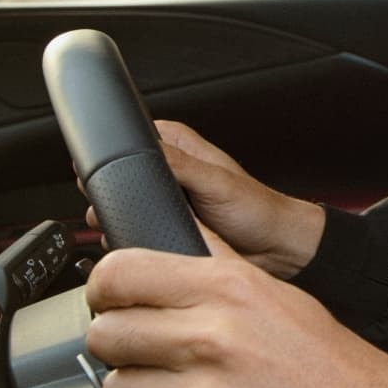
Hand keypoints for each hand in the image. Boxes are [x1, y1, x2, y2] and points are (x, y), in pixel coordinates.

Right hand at [84, 120, 323, 277]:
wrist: (276, 248)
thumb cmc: (258, 209)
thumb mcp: (217, 182)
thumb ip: (180, 165)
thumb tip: (143, 152)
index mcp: (176, 144)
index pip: (129, 139)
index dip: (114, 157)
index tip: (111, 176)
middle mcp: (167, 168)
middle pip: (120, 176)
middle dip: (115, 196)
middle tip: (122, 210)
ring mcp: (165, 199)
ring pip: (125, 206)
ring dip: (124, 220)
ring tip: (139, 228)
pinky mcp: (166, 225)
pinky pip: (139, 230)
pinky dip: (138, 238)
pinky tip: (147, 243)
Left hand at [84, 228, 387, 387]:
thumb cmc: (324, 359)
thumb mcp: (273, 290)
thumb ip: (212, 260)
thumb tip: (163, 228)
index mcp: (229, 288)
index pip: (119, 273)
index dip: (107, 286)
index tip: (114, 298)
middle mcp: (212, 339)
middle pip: (106, 333)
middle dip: (121, 341)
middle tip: (147, 346)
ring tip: (173, 385)